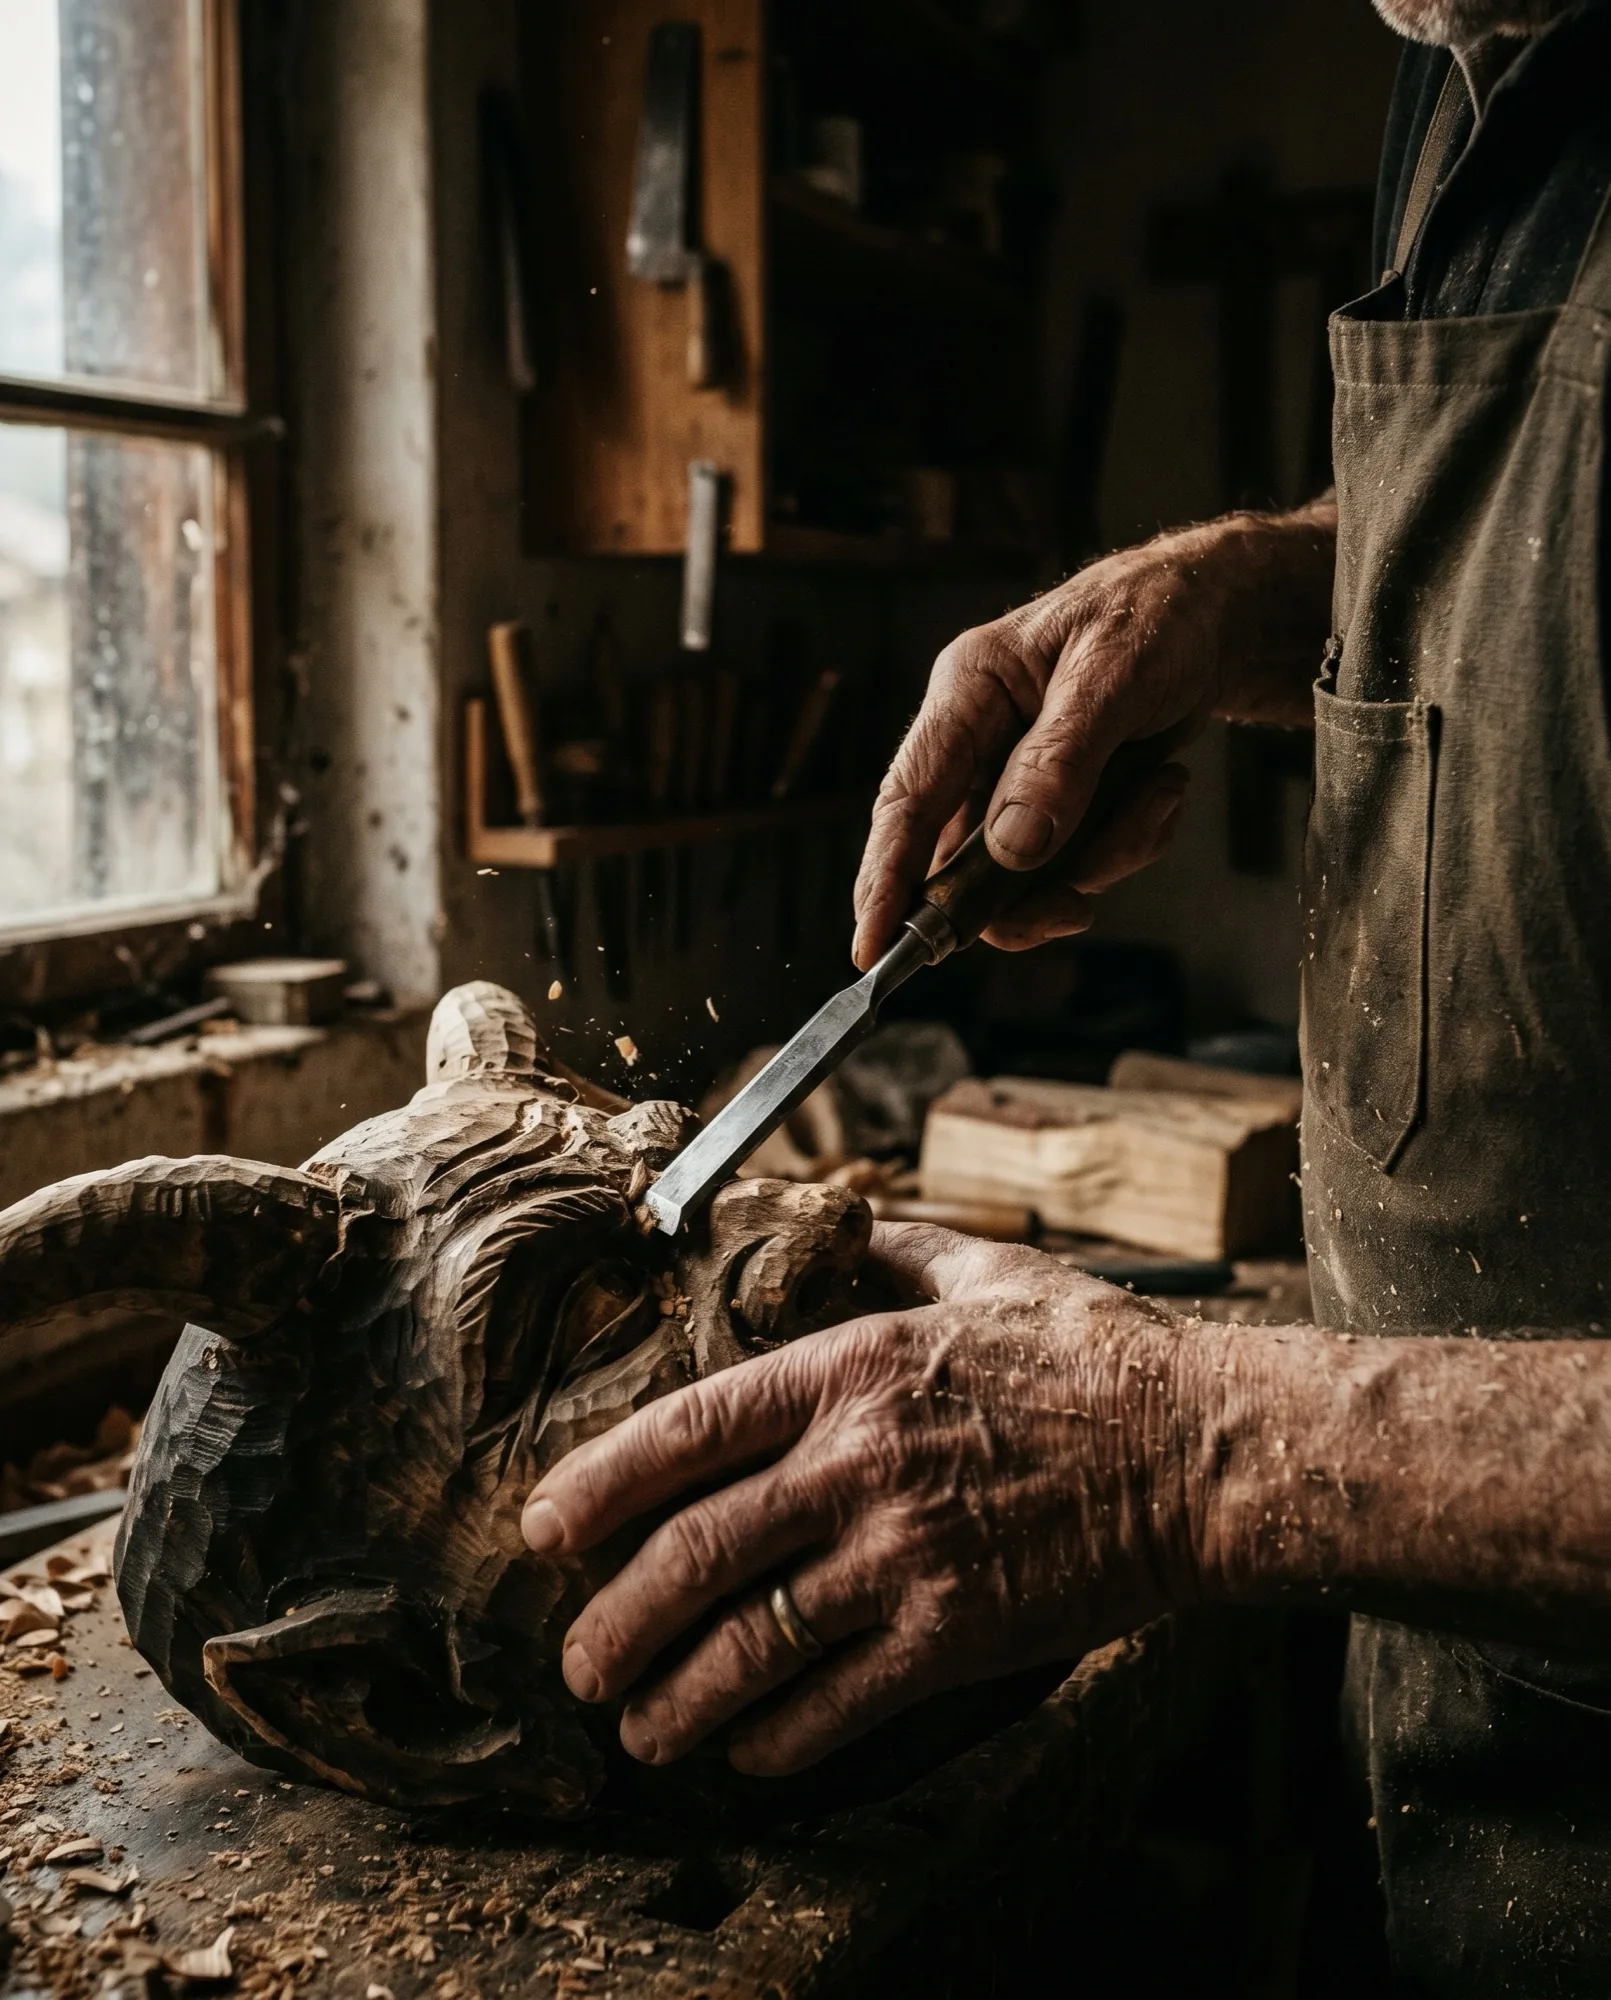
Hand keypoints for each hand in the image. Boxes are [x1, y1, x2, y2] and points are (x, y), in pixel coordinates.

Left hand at [520, 1225, 1201, 1776]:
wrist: (1202, 1447)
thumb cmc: (1095, 1356)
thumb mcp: (987, 1272)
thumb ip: (896, 1249)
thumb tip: (838, 1221)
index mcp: (851, 1368)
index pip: (689, 1429)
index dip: (600, 1484)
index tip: (546, 1527)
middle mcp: (859, 1462)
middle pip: (696, 1550)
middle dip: (616, 1620)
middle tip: (577, 1663)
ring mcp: (906, 1554)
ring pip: (752, 1641)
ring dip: (678, 1696)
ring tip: (638, 1730)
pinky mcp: (958, 1633)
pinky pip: (840, 1701)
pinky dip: (779, 1736)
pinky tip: (748, 1753)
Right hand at [850, 502, 1335, 964]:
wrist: (1219, 616)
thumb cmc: (1157, 617)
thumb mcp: (1113, 678)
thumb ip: (1059, 763)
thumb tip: (1011, 848)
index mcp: (968, 693)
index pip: (908, 799)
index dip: (885, 879)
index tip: (874, 949)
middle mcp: (980, 741)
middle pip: (961, 858)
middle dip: (1021, 894)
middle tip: (1073, 909)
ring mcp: (1019, 778)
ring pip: (1026, 872)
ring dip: (1098, 859)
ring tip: (1157, 798)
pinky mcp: (1061, 801)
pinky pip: (1077, 861)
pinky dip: (1127, 843)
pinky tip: (1162, 790)